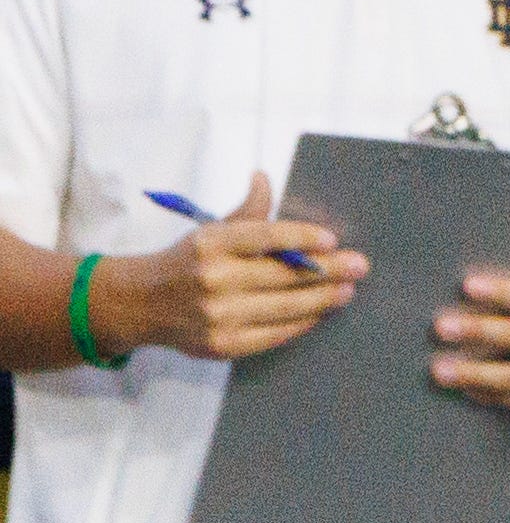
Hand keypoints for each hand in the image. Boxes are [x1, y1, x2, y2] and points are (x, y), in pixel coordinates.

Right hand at [119, 174, 361, 363]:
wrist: (139, 303)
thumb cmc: (186, 262)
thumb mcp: (210, 230)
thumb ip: (246, 212)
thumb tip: (263, 178)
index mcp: (210, 244)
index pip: (264, 237)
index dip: (301, 237)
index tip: (331, 239)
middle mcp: (213, 279)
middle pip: (283, 274)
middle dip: (328, 270)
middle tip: (358, 265)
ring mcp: (218, 315)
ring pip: (285, 307)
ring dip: (322, 299)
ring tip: (347, 290)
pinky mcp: (223, 344)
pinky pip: (273, 334)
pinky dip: (300, 323)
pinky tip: (319, 313)